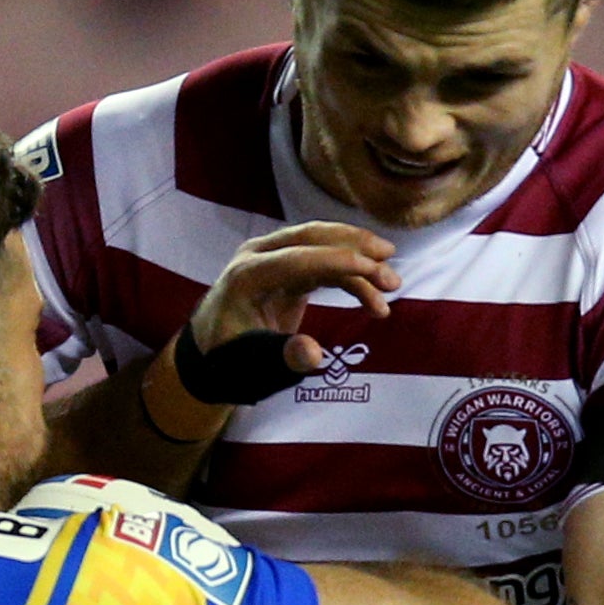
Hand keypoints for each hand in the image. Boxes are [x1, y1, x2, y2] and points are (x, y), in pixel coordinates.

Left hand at [187, 221, 398, 384]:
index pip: (297, 257)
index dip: (338, 260)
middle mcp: (258, 256)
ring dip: (359, 261)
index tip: (374, 268)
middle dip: (355, 248)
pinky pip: (323, 263)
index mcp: (247, 275)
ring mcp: (272, 259)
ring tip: (393, 285)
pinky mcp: (286, 269)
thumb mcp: (253, 366)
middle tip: (391, 269)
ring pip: (322, 246)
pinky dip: (350, 276)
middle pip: (312, 238)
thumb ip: (283, 358)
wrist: (210, 357)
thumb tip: (314, 354)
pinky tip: (373, 297)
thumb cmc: (228, 362)